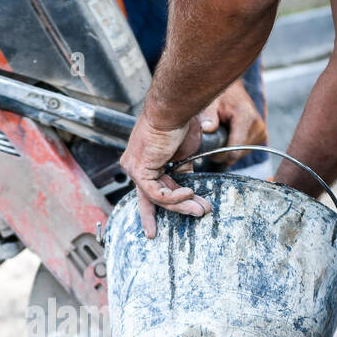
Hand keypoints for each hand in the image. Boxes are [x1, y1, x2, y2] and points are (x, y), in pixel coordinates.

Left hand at [119, 112, 211, 238]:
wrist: (174, 110)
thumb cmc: (180, 124)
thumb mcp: (184, 154)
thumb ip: (181, 171)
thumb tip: (187, 185)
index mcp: (145, 161)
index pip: (151, 189)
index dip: (157, 207)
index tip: (156, 226)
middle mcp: (135, 165)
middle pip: (150, 198)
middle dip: (172, 211)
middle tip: (185, 221)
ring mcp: (134, 168)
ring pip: (158, 198)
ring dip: (183, 205)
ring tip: (202, 209)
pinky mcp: (138, 170)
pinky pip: (156, 194)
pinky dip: (175, 197)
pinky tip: (189, 194)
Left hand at [199, 78, 265, 166]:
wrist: (233, 90)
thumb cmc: (220, 96)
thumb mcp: (210, 103)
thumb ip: (208, 116)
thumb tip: (206, 129)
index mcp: (246, 117)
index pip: (234, 150)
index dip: (218, 154)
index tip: (208, 148)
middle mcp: (258, 127)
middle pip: (236, 155)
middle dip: (221, 151)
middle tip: (213, 138)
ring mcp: (261, 133)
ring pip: (239, 155)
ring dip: (227, 149)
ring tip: (222, 133)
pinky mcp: (261, 137)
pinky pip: (243, 152)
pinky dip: (234, 147)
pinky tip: (230, 135)